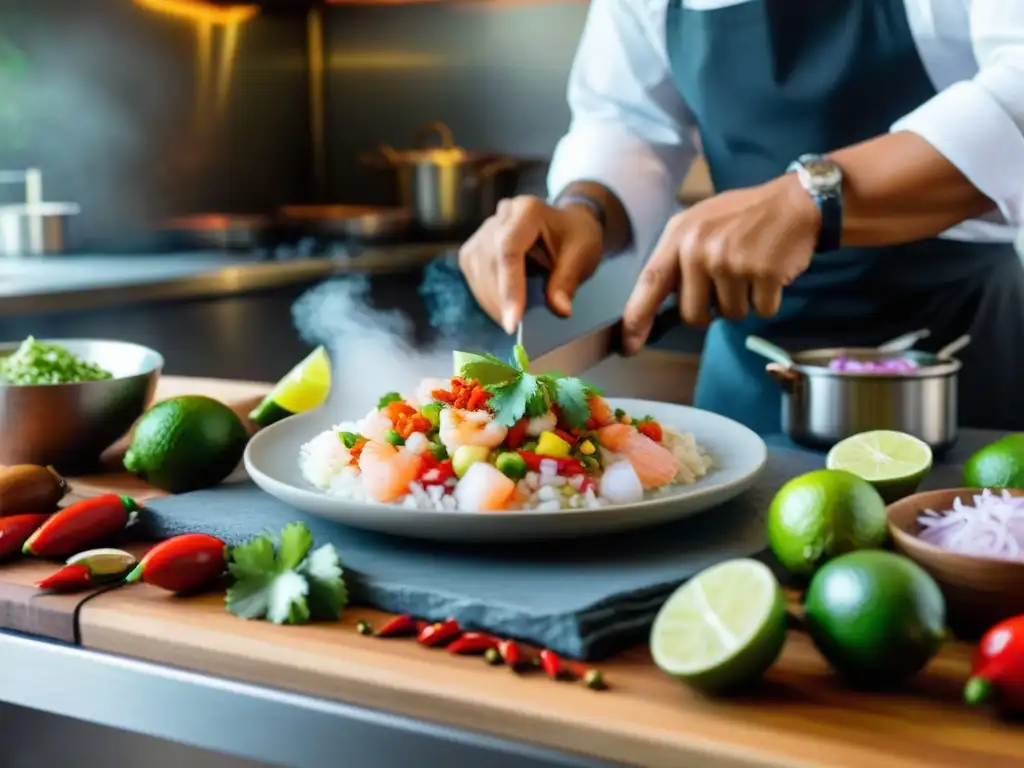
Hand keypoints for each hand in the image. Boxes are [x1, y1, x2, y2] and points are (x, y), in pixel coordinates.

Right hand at [459, 196, 603, 333]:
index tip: (513, 321)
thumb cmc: (576, 238)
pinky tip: (500, 307)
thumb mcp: (582, 255)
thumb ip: (568, 281)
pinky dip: (485, 295)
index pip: (509, 249)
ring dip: (490, 300)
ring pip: (476, 268)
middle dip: (500, 300)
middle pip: (489, 261)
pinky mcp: (476, 245)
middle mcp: (502, 215)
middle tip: (514, 327)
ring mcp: (485, 229)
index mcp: (528, 211)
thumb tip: (560, 310)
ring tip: (509, 319)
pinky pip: (472, 272)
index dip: (509, 287)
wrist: (567, 224)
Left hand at [621, 174, 820, 353]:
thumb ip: (676, 260)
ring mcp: (730, 261)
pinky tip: (770, 273)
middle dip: (710, 310)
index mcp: (679, 235)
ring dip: (742, 302)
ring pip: (729, 315)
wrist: (796, 202)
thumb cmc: (743, 217)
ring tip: (751, 269)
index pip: (650, 282)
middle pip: (692, 315)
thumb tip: (653, 307)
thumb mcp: (699, 224)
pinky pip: (760, 311)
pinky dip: (767, 300)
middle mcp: (699, 248)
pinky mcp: (762, 273)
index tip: (628, 346)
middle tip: (727, 281)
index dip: (637, 318)